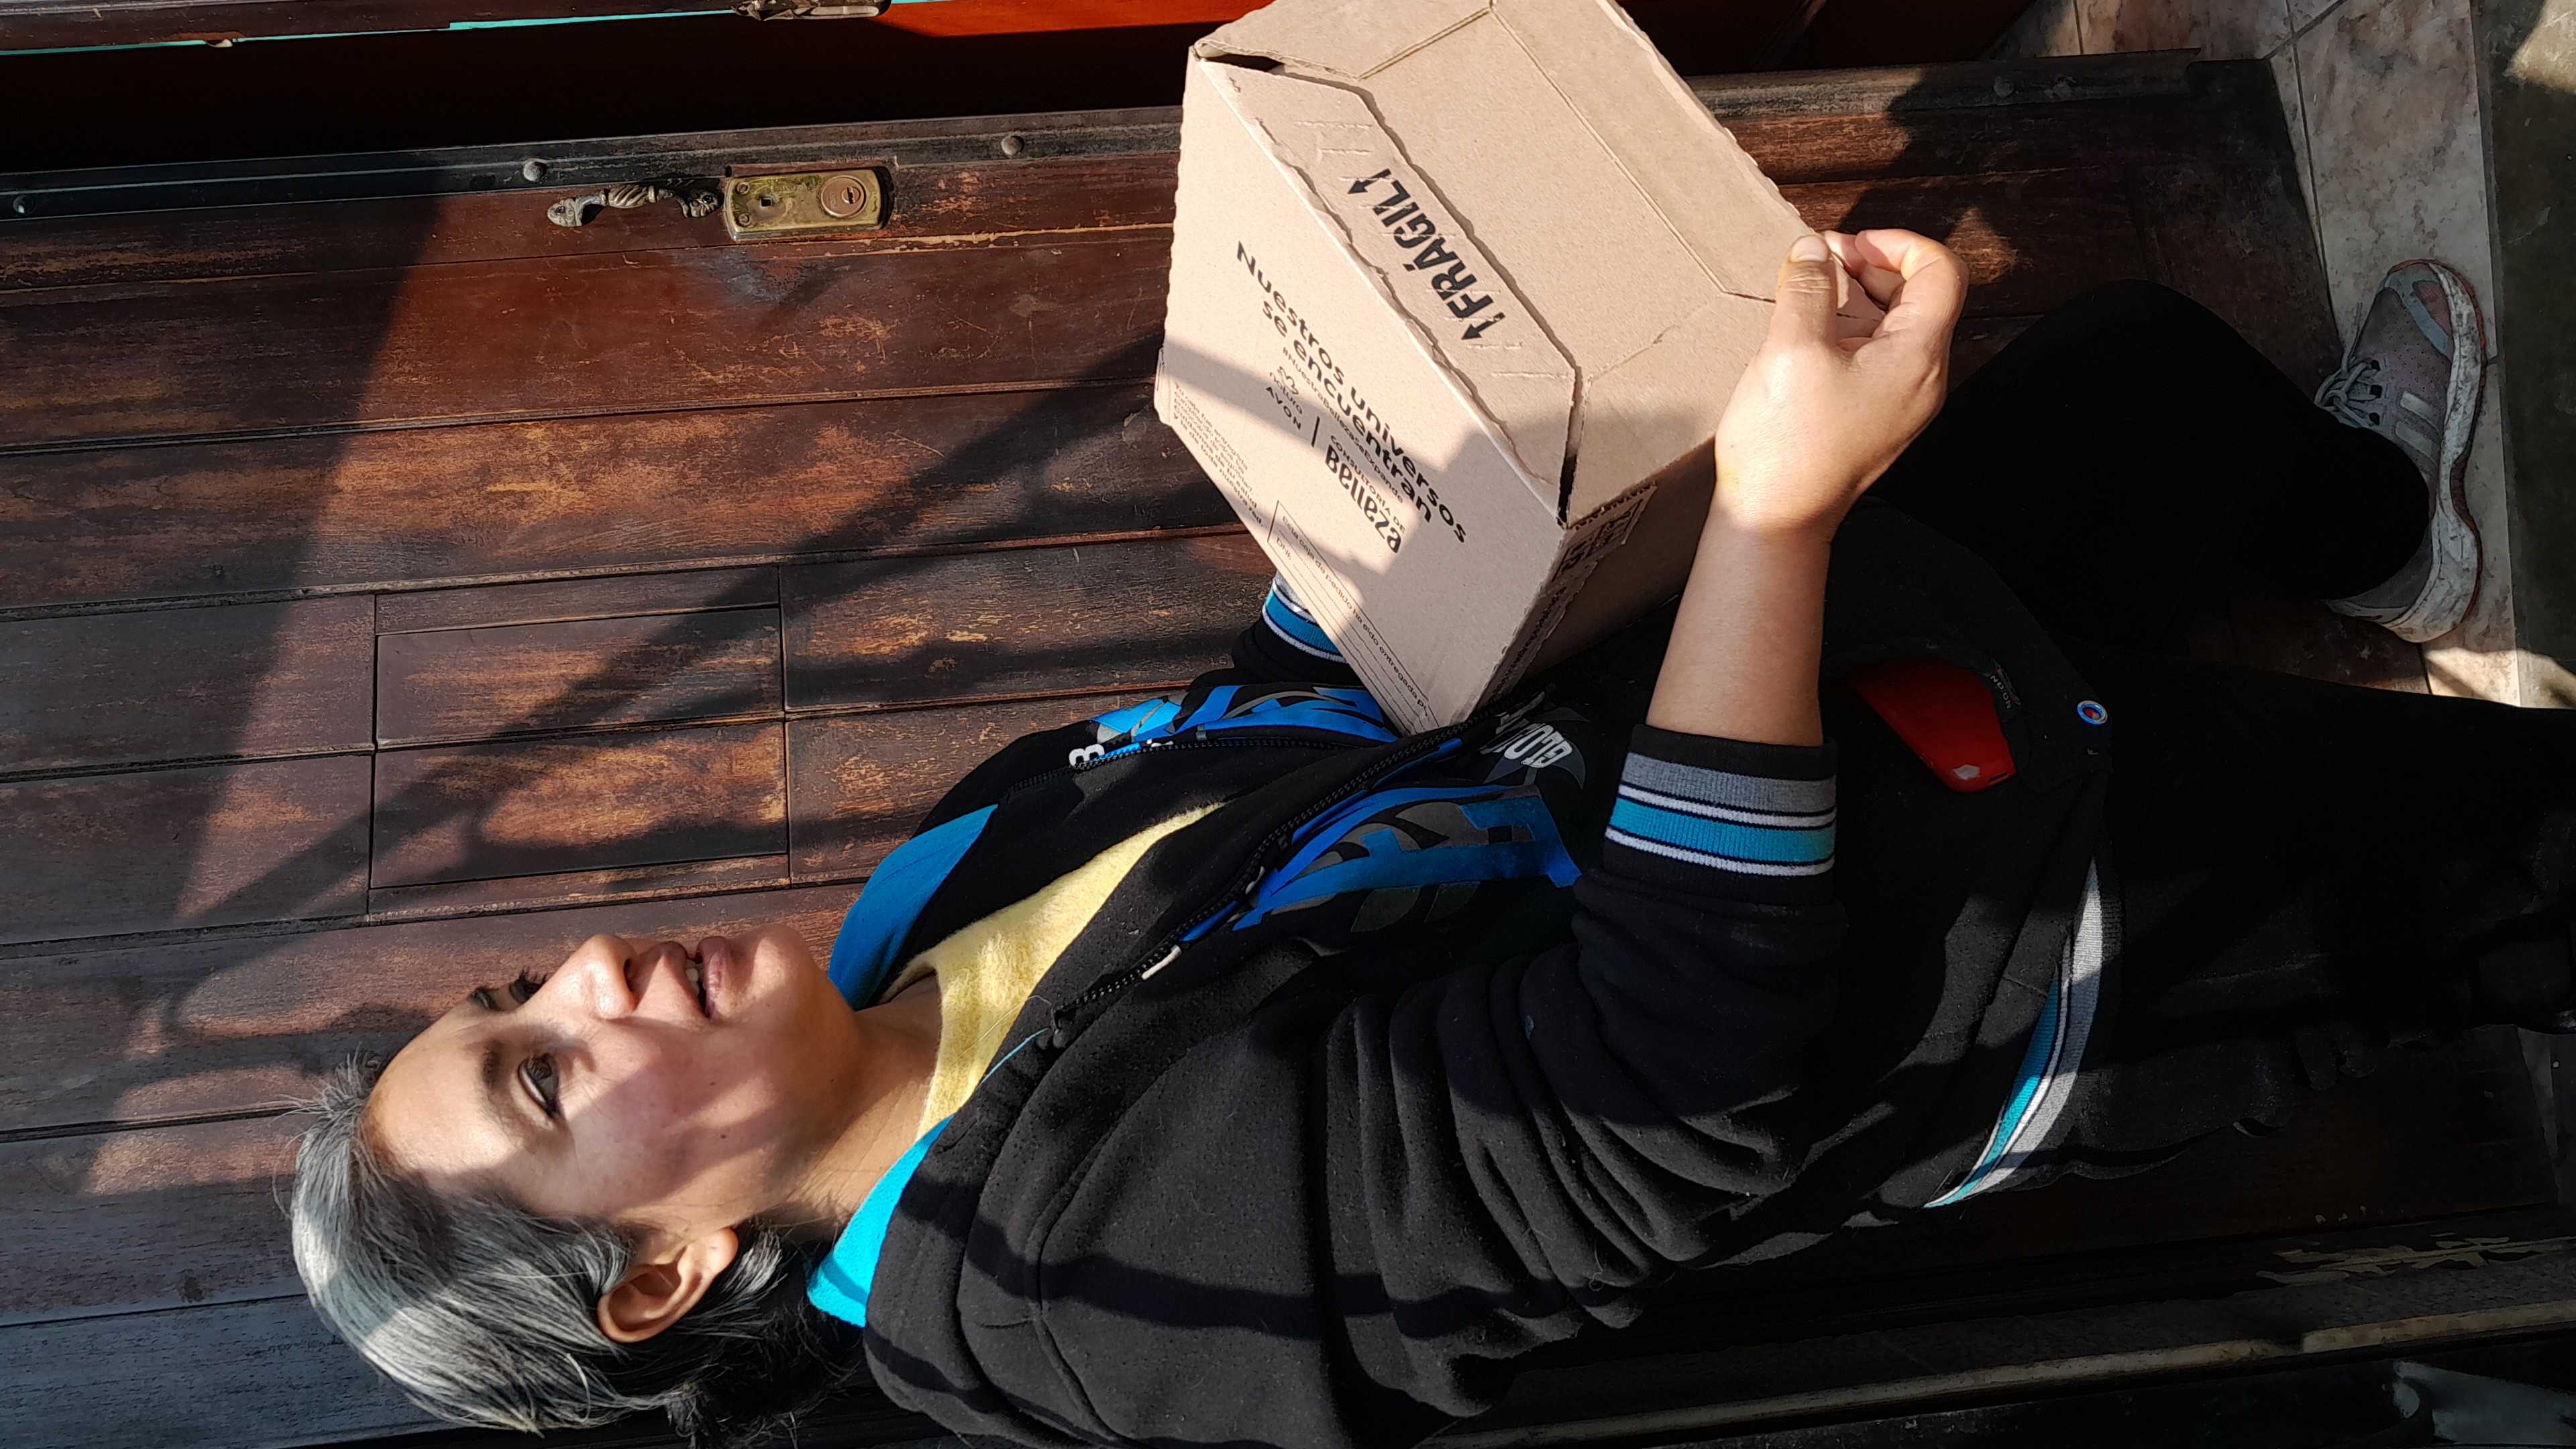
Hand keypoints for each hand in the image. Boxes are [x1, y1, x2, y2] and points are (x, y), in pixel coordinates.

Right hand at [1710, 229, 1967, 539]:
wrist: (1775, 521)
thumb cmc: (1786, 442)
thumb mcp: (1791, 347)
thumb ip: (1809, 287)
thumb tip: (1814, 248)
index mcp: (1918, 356)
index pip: (1941, 272)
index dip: (1898, 244)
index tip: (1847, 245)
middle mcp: (1923, 378)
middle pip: (1922, 296)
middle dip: (1874, 264)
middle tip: (1822, 258)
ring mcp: (1902, 400)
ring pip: (1897, 325)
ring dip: (1859, 295)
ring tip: (1810, 288)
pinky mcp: (1876, 416)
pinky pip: (1878, 355)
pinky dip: (1851, 329)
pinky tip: (1809, 329)